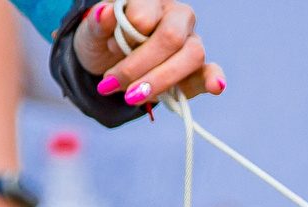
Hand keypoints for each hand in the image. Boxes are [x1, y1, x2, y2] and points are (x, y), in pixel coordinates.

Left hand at [74, 0, 224, 105]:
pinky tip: (216, 86)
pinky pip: (210, 72)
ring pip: (192, 55)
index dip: (126, 38)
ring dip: (160, 80)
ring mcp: (191, 42)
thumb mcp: (91, 34)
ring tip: (133, 96)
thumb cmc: (104, 43)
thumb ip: (97, 24)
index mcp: (150, 1)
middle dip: (139, 65)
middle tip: (113, 83)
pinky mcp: (199, 69)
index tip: (111, 49)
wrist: (112, 65)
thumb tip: (104, 13)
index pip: (143, 17)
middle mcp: (176, 16)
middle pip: (170, 37)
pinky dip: (214, 80)